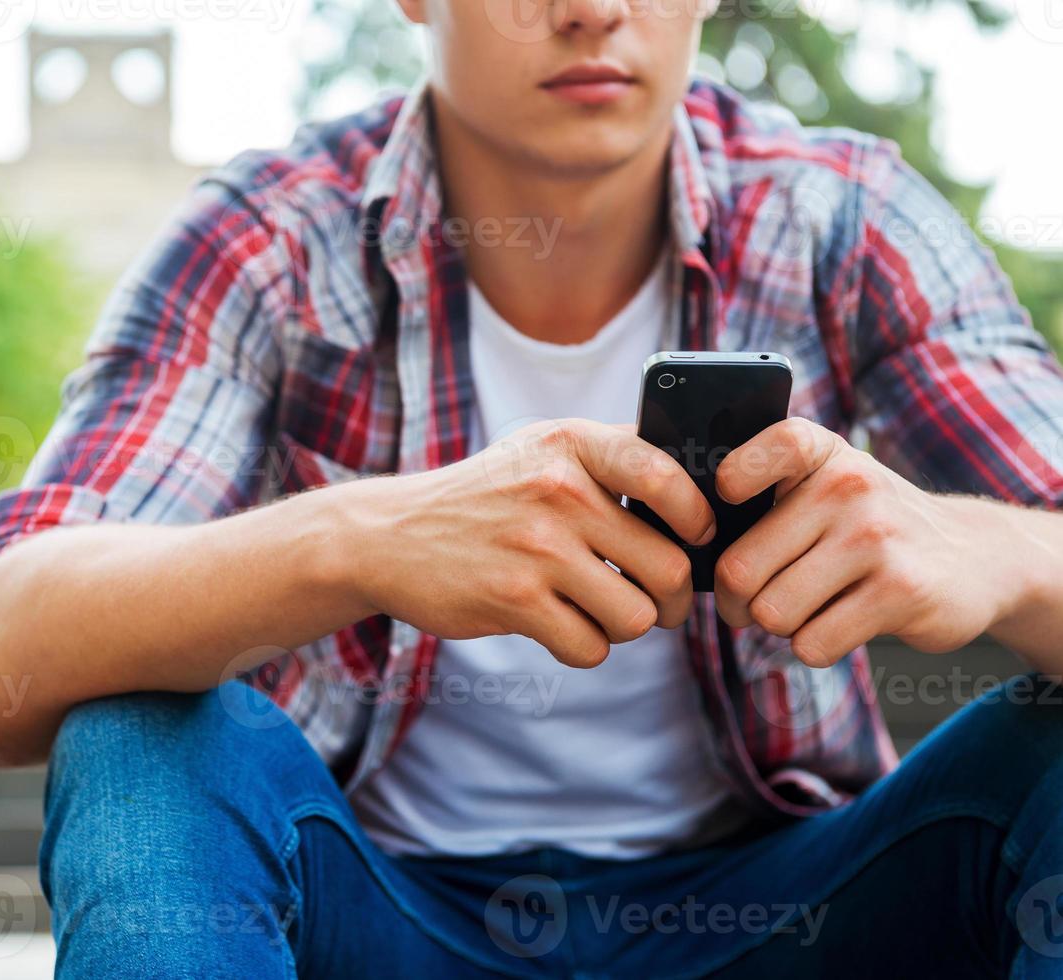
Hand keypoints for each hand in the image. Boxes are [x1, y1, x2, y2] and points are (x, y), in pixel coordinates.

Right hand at [343, 418, 714, 667]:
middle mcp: (558, 491)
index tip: (696, 537)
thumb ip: (613, 459)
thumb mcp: (542, 450)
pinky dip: (585, 646)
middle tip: (661, 602)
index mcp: (573, 445)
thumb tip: (704, 497)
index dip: (699, 519)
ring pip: (637, 616)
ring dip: (629, 626)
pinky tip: (561, 625)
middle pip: (670, 567)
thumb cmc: (485, 497)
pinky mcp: (513, 600)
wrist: (389, 536)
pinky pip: (590, 646)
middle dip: (675, 599)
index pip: (668, 476)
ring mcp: (535, 547)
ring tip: (604, 612)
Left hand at [712, 417, 1009, 666]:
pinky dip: (814, 646)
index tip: (727, 504)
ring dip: (778, 626)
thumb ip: (763, 496)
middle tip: (750, 604)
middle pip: (740, 570)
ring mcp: (877, 539)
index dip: (732, 481)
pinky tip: (839, 624)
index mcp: (821, 452)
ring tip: (804, 608)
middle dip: (735, 602)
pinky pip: (813, 643)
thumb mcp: (825, 485)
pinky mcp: (901, 592)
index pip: (769, 447)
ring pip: (773, 613)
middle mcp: (849, 486)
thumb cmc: (866, 526)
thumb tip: (685, 547)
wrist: (975, 556)